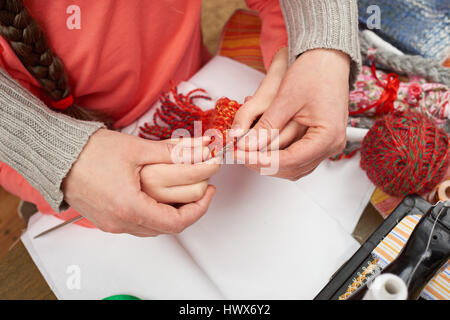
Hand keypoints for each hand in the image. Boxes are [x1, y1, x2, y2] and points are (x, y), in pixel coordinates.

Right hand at [63, 129, 218, 235]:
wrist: (57, 155)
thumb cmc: (89, 152)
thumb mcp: (137, 149)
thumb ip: (171, 152)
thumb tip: (199, 150)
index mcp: (129, 206)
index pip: (176, 222)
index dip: (199, 208)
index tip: (209, 192)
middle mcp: (120, 221)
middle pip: (166, 227)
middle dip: (189, 209)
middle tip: (202, 190)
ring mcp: (112, 224)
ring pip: (153, 229)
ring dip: (172, 214)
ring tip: (184, 194)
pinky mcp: (106, 221)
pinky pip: (138, 226)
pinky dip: (154, 215)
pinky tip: (161, 199)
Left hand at [232, 48, 349, 179]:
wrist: (328, 58)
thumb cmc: (314, 71)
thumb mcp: (285, 99)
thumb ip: (266, 126)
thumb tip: (245, 145)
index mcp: (327, 136)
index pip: (289, 160)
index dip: (260, 159)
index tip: (239, 154)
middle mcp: (331, 144)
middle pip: (291, 168)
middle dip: (262, 163)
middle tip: (239, 154)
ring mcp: (327, 144)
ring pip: (294, 167)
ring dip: (269, 162)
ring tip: (246, 151)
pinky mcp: (320, 140)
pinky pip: (298, 158)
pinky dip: (278, 156)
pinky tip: (261, 149)